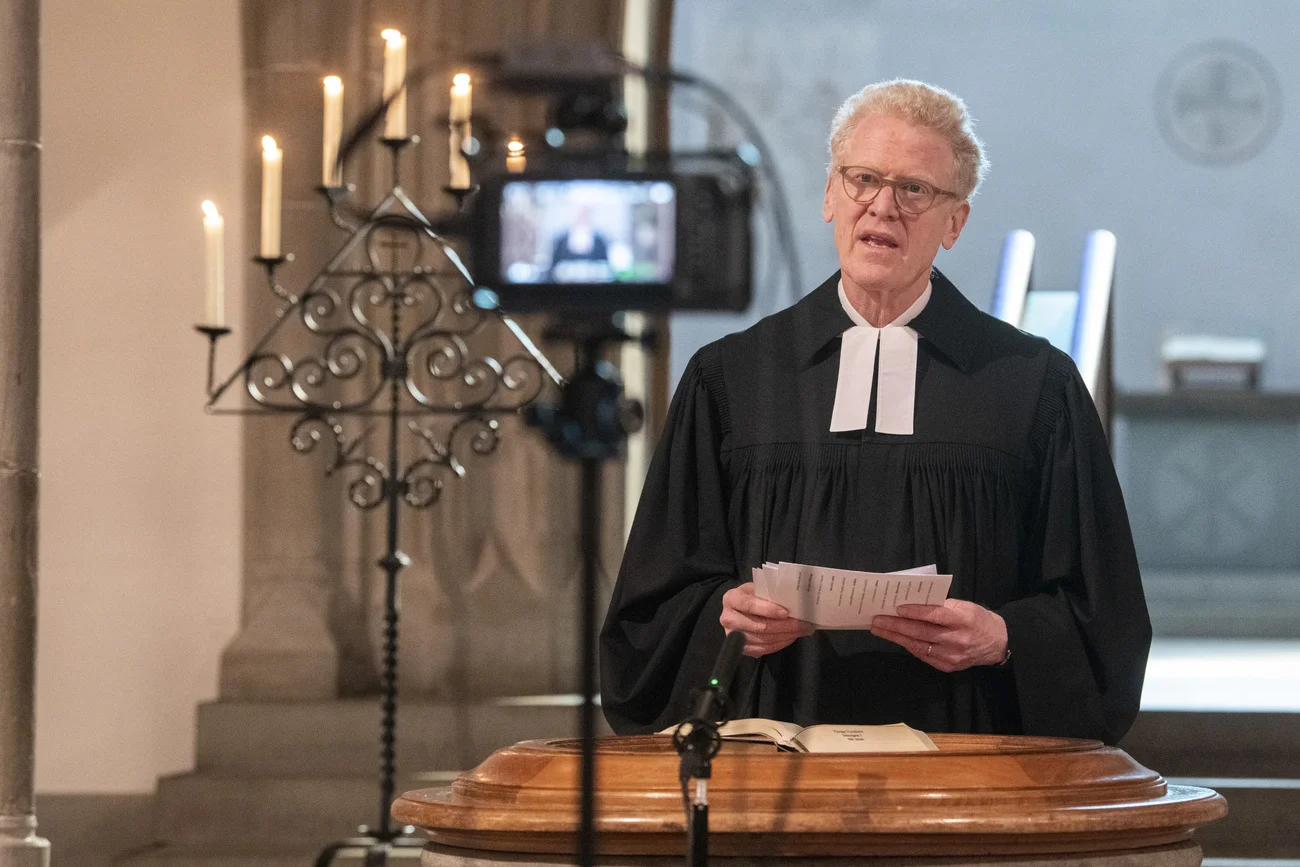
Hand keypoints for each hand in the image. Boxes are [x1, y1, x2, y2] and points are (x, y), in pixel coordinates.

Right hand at [719, 582, 815, 657]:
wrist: (738, 610)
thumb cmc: (752, 596)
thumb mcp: (757, 589)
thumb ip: (770, 594)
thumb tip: (794, 603)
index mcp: (731, 599)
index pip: (749, 605)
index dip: (768, 609)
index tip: (786, 613)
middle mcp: (728, 618)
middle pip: (759, 626)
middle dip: (785, 626)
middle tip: (803, 624)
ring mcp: (732, 636)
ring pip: (763, 639)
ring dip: (785, 636)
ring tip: (801, 631)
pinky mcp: (740, 648)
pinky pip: (763, 650)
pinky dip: (779, 644)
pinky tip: (790, 638)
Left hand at [870, 599, 1007, 671]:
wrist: (998, 643)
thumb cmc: (977, 619)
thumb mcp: (965, 606)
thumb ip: (942, 605)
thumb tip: (913, 602)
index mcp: (963, 619)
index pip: (935, 615)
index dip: (915, 612)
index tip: (897, 607)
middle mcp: (957, 639)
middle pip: (922, 632)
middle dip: (896, 625)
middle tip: (877, 619)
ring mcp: (952, 655)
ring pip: (919, 645)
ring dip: (896, 637)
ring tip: (879, 629)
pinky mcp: (948, 666)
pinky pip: (924, 655)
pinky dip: (908, 646)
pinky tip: (896, 639)